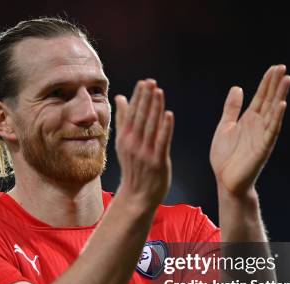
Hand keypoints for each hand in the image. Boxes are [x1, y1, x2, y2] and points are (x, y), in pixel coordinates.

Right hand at [114, 80, 173, 208]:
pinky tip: (169, 115)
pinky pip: (162, 142)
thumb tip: (120, 97)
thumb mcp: (124, 143)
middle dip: (146, 99)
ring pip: (151, 127)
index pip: (132, 114)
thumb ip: (123, 120)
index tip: (144, 82)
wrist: (137, 196)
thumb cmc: (133, 168)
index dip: (138, 97)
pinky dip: (165, 128)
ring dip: (155, 109)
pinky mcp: (157, 162)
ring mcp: (145, 154)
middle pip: (140, 118)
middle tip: (151, 82)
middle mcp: (133, 145)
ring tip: (159, 92)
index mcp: (125, 139)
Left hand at [210, 65, 289, 196]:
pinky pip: (272, 130)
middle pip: (269, 100)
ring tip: (287, 79)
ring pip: (274, 111)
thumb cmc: (225, 157)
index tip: (274, 68)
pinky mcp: (263, 147)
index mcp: (249, 119)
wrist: (226, 180)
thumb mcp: (225, 126)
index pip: (261, 96)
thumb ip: (232, 108)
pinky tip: (282, 104)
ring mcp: (262, 135)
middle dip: (276, 84)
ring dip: (281, 95)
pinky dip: (277, 117)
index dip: (267, 82)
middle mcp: (258, 125)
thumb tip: (237, 87)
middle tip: (283, 67)